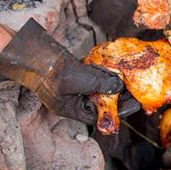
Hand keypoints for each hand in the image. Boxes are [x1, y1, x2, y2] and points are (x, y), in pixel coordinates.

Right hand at [0, 18, 139, 123]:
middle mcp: (75, 101)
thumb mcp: (79, 79)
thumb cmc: (51, 71)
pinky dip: (102, 73)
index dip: (120, 110)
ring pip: (100, 88)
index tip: (135, 104)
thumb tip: (119, 86)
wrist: (35, 54)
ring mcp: (75, 88)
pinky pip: (94, 77)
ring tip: (126, 78)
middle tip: (135, 89)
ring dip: (111, 83)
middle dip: (119, 96)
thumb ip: (101, 83)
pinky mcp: (75, 75)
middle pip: (103, 102)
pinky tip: (111, 68)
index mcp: (73, 110)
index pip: (102, 115)